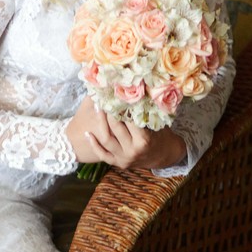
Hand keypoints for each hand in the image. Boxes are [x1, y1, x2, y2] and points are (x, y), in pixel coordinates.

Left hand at [66, 95, 186, 170]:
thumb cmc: (162, 135)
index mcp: (144, 140)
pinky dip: (94, 144)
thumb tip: (138, 87)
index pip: (129, 119)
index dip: (122, 105)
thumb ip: (147, 111)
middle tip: (104, 96)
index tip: (117, 92)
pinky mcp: (117, 163)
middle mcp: (132, 150)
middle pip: (115, 127)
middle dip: (109, 110)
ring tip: (96, 107)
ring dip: (99, 122)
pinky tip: (87, 133)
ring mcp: (124, 158)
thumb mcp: (158, 123)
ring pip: (106, 139)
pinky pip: (102, 154)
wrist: (164, 156)